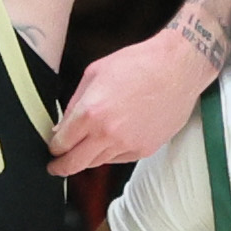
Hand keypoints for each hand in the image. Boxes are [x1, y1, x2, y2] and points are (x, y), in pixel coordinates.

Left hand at [46, 26, 218, 175]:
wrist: (177, 69)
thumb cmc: (138, 63)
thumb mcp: (95, 73)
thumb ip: (75, 102)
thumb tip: (64, 125)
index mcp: (91, 112)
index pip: (62, 143)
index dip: (54, 147)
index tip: (53, 148)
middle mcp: (108, 133)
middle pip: (75, 164)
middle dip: (61, 167)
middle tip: (55, 168)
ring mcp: (127, 144)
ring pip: (97, 163)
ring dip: (87, 158)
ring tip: (84, 150)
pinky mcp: (144, 149)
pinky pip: (119, 158)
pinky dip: (111, 152)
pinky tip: (112, 139)